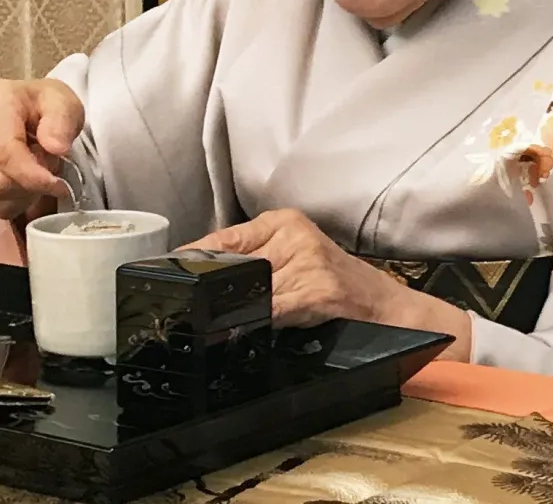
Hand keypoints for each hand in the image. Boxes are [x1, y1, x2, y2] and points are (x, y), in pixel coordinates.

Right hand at [0, 78, 84, 219]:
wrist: (30, 105)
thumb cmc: (44, 104)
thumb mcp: (64, 103)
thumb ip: (62, 121)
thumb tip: (56, 146)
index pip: (3, 151)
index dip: (30, 176)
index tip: (56, 184)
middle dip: (29, 186)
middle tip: (50, 171)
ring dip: (21, 195)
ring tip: (37, 172)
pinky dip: (11, 201)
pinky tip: (23, 182)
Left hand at [186, 209, 408, 328]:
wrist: (385, 306)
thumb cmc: (337, 284)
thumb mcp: (296, 258)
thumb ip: (257, 261)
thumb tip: (205, 277)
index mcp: (284, 223)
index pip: (225, 238)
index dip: (193, 255)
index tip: (168, 268)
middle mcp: (293, 236)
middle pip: (233, 264)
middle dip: (211, 289)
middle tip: (184, 304)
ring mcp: (306, 262)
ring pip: (251, 290)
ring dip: (232, 311)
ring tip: (214, 322)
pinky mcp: (316, 289)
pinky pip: (271, 310)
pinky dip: (255, 322)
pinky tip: (243, 330)